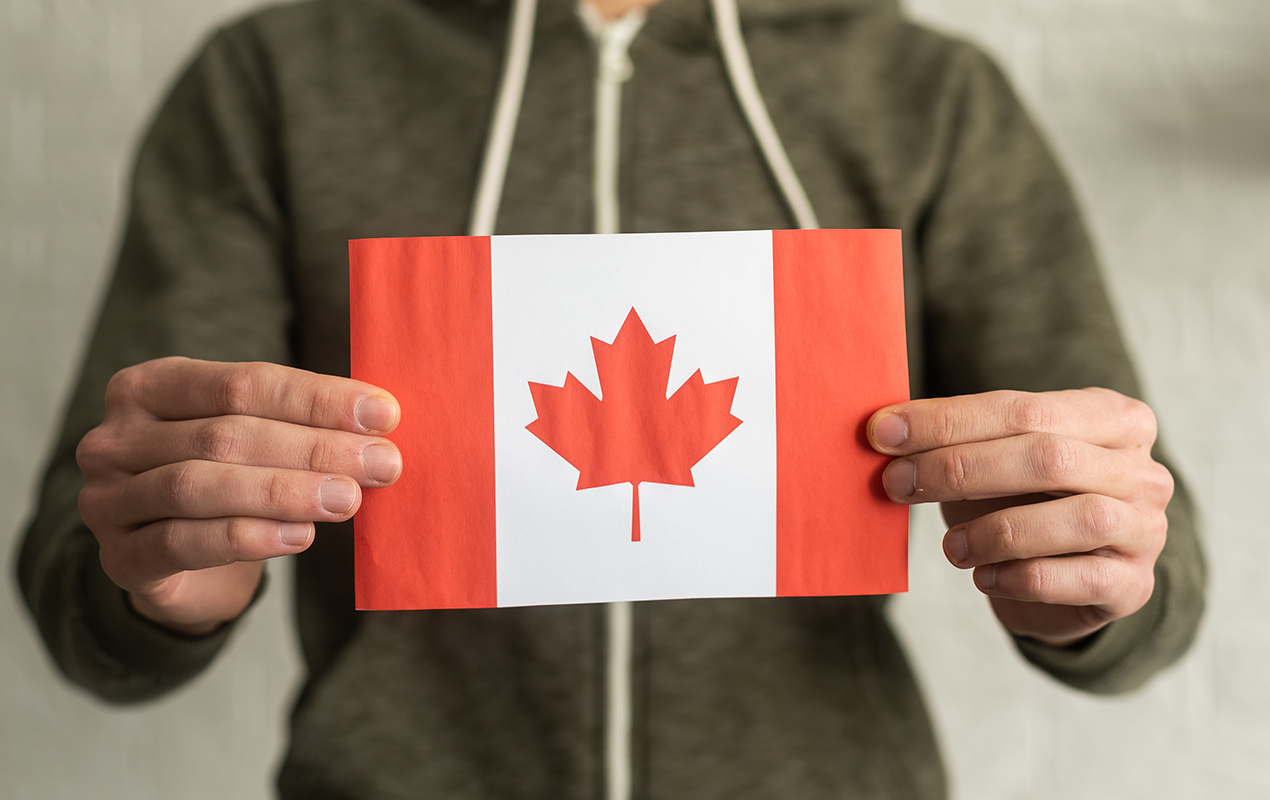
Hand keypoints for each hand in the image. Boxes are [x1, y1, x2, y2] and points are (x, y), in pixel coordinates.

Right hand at [76, 357, 401, 634]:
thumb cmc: (227, 484)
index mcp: (151, 387)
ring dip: (286, 492)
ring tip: (348, 499)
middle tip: (382, 463)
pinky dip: (248, 537)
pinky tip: (300, 536)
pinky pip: (184, 543)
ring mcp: (108, 500)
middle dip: (314, 448)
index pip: (242, 383)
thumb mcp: (255, 441)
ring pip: (201, 486)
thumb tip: (381, 420)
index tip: (384, 414)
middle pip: (226, 434)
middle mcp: (117, 438)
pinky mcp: (119, 558)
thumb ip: (300, 424)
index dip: (317, 399)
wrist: (180, 568)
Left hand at [867, 388, 1171, 645]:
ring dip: (998, 531)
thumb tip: (883, 429)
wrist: (1062, 581)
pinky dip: (1024, 578)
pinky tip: (984, 578)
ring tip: (950, 547)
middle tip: (897, 484)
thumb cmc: (1018, 502)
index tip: (881, 432)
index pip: (1022, 409)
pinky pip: (1084, 578)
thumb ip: (954, 439)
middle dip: (960, 469)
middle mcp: (1139, 469)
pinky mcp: (1135, 585)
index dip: (946, 421)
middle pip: (1048, 458)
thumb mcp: (991, 460)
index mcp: (1110, 417)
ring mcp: (1146, 528)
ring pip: (1079, 518)